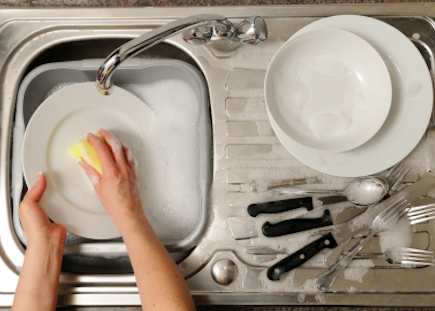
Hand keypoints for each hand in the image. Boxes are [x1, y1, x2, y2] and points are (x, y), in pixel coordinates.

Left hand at [14, 173, 65, 310]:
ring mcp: (51, 212)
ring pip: (56, 198)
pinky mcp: (62, 215)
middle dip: (51, 185)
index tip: (45, 172)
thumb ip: (34, 190)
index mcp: (28, 205)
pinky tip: (68, 197)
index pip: (34, 188)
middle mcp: (40, 208)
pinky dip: (67, 201)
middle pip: (46, 192)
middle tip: (56, 177)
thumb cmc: (34, 228)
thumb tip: (40, 177)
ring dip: (60, 194)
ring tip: (63, 185)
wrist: (47, 240)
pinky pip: (65, 205)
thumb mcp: (28, 204)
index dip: (39, 181)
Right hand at [78, 129, 142, 223]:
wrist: (129, 214)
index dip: (95, 140)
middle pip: (115, 145)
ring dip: (117, 141)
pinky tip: (123, 151)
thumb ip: (91, 173)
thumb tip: (84, 163)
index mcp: (112, 172)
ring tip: (111, 139)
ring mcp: (130, 170)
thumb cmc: (115, 205)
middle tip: (100, 132)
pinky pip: (131, 157)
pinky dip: (126, 150)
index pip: (102, 150)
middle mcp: (123, 168)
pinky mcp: (134, 173)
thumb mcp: (98, 189)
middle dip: (107, 135)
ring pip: (125, 149)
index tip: (90, 136)